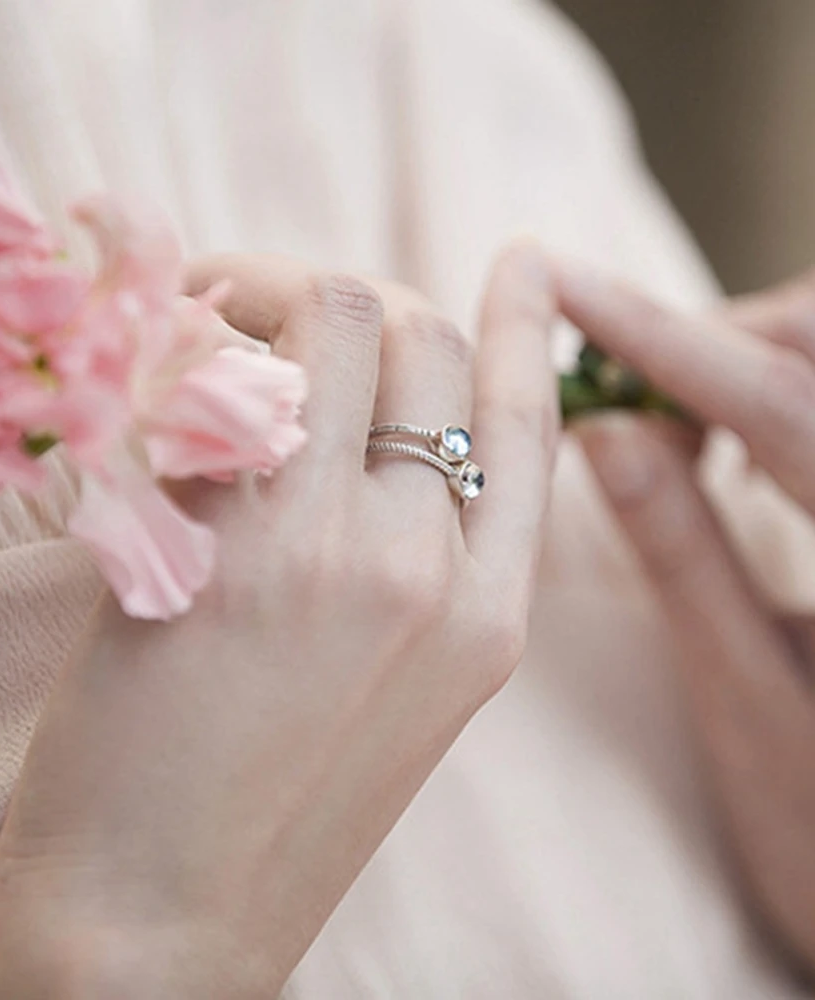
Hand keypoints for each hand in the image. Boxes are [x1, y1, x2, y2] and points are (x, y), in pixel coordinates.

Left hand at [0, 245, 559, 998]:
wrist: (160, 932)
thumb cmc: (259, 815)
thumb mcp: (385, 694)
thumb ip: (402, 566)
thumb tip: (358, 429)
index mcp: (488, 615)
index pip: (529, 423)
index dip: (529, 328)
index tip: (524, 260)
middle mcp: (430, 566)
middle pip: (424, 335)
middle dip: (335, 294)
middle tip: (248, 307)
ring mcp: (331, 548)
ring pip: (334, 314)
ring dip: (254, 291)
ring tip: (188, 324)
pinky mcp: (216, 543)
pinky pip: (216, 375)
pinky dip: (178, 347)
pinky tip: (137, 377)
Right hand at [558, 263, 814, 974]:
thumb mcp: (742, 700)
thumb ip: (681, 558)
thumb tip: (602, 434)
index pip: (776, 407)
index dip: (658, 337)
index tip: (561, 283)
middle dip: (714, 341)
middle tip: (618, 402)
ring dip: (740, 362)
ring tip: (662, 430)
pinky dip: (767, 392)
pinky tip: (722, 449)